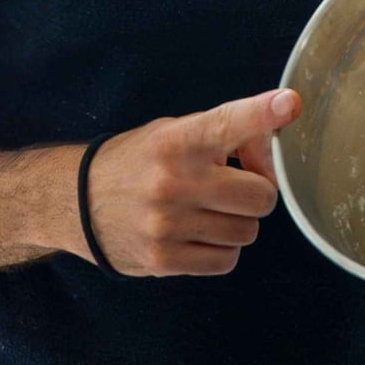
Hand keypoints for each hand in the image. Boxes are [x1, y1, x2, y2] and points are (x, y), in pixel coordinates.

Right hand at [73, 89, 301, 275]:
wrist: (74, 202)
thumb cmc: (139, 162)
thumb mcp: (173, 132)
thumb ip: (223, 134)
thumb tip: (275, 139)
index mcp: (177, 141)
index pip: (228, 123)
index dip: (262, 113)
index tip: (289, 103)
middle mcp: (173, 181)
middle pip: (261, 196)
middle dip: (256, 192)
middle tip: (235, 188)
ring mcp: (168, 224)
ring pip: (247, 231)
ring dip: (237, 223)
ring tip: (209, 211)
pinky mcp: (163, 259)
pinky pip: (226, 260)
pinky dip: (221, 250)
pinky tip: (199, 235)